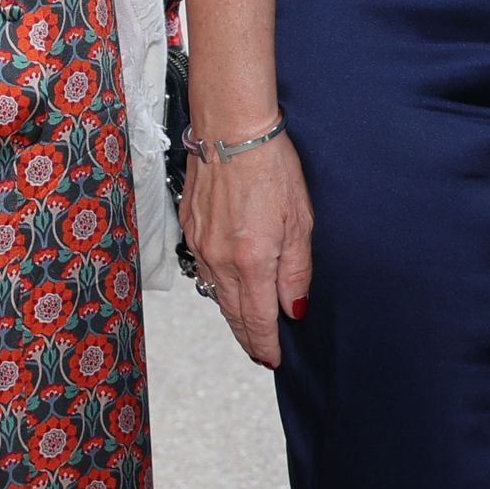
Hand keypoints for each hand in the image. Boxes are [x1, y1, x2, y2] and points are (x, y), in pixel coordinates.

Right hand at [177, 135, 314, 371]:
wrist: (230, 129)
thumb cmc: (271, 166)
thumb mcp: (300, 221)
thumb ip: (296, 271)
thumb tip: (293, 309)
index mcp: (251, 262)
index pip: (258, 320)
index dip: (266, 345)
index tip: (273, 359)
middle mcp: (220, 260)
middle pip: (233, 313)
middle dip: (248, 337)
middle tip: (260, 353)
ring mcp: (200, 244)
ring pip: (216, 293)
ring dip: (233, 313)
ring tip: (247, 326)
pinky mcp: (189, 227)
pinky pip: (205, 268)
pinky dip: (219, 284)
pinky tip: (229, 285)